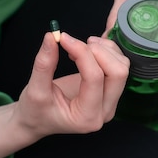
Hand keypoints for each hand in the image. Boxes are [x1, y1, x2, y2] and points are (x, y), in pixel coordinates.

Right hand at [0, 32, 128, 157]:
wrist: (37, 120)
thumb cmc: (35, 112)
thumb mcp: (34, 90)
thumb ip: (44, 64)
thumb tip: (52, 36)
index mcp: (87, 116)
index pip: (95, 78)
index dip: (81, 53)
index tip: (63, 38)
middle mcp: (104, 110)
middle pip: (117, 73)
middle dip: (98, 51)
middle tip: (75, 44)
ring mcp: (110, 100)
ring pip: (122, 66)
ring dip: (105, 49)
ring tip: (82, 45)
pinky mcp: (109, 89)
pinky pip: (119, 64)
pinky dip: (110, 48)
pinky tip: (96, 38)